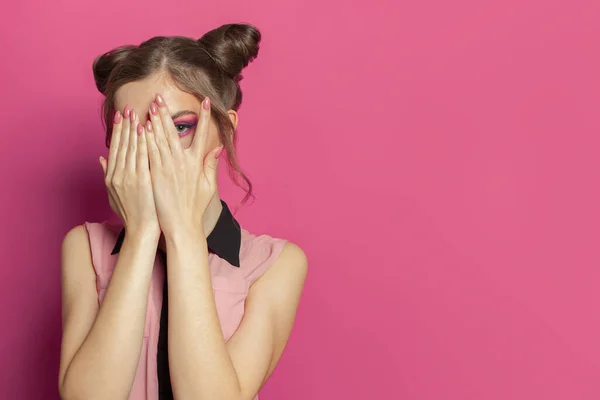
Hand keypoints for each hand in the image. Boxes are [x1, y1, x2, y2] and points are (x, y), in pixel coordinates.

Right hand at [99, 106, 159, 234]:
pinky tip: (144, 129)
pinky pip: (142, 156)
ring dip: (132, 129)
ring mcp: (129, 177)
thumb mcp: (113, 195)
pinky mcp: (141, 180)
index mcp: (111, 177)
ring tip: (135, 113)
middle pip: (120, 145)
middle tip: (126, 108)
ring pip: (130, 148)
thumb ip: (107, 175)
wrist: (141, 230)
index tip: (119, 117)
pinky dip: (142, 142)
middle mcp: (117, 175)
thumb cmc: (132, 214)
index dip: (116, 132)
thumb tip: (100, 159)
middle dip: (123, 125)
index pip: (114, 149)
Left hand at [142, 93, 222, 236]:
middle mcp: (183, 162)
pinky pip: (150, 152)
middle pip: (175, 132)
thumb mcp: (208, 186)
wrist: (182, 225)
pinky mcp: (156, 174)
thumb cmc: (195, 207)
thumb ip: (211, 165)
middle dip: (167, 113)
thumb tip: (217, 149)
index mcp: (197, 163)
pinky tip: (143, 126)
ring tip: (151, 104)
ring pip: (161, 139)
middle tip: (160, 97)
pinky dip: (147, 138)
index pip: (202, 135)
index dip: (205, 117)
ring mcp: (169, 167)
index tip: (206, 101)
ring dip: (156, 120)